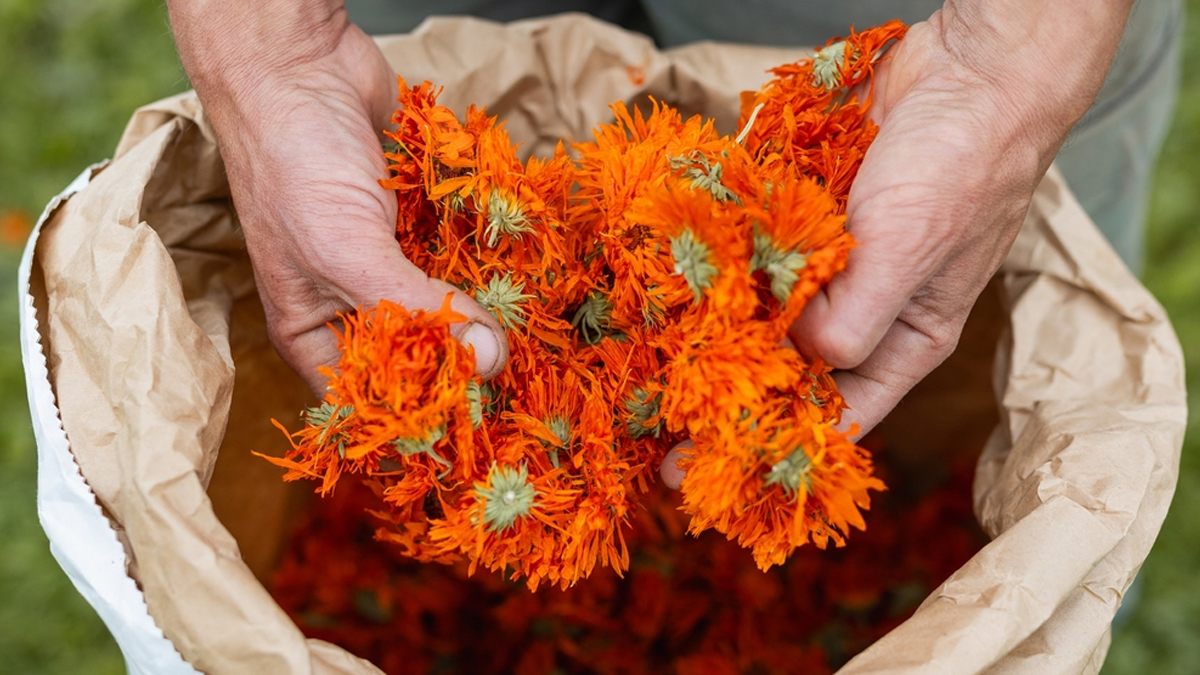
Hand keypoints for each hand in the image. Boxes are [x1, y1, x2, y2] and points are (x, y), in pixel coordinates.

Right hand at [167, 1, 506, 394]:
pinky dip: (489, 261)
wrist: (297, 63)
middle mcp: (352, 300)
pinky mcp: (420, 217)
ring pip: (447, 304)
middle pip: (417, 356)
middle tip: (526, 387)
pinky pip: (462, 253)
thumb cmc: (293, 163)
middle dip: (464, 367)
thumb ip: (413, 307)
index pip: (368, 399)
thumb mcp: (346, 250)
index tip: (479, 437)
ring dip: (486, 315)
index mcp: (314, 329)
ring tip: (539, 339)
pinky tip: (529, 276)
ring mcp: (390, 257)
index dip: (417, 421)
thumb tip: (486, 362)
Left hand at [663, 1, 1131, 487]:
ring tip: (638, 356)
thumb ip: (853, 315)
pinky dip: (712, 256)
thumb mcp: (911, 252)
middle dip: (720, 393)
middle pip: (780, 368)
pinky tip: (664, 273)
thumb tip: (785, 353)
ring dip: (707, 325)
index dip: (767, 449)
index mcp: (899, 341)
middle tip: (646, 416)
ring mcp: (821, 261)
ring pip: (754, 309)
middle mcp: (855, 309)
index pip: (831, 417)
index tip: (696, 472)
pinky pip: (744, 247)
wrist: (966, 68)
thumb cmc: (964, 167)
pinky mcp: (795, 214)